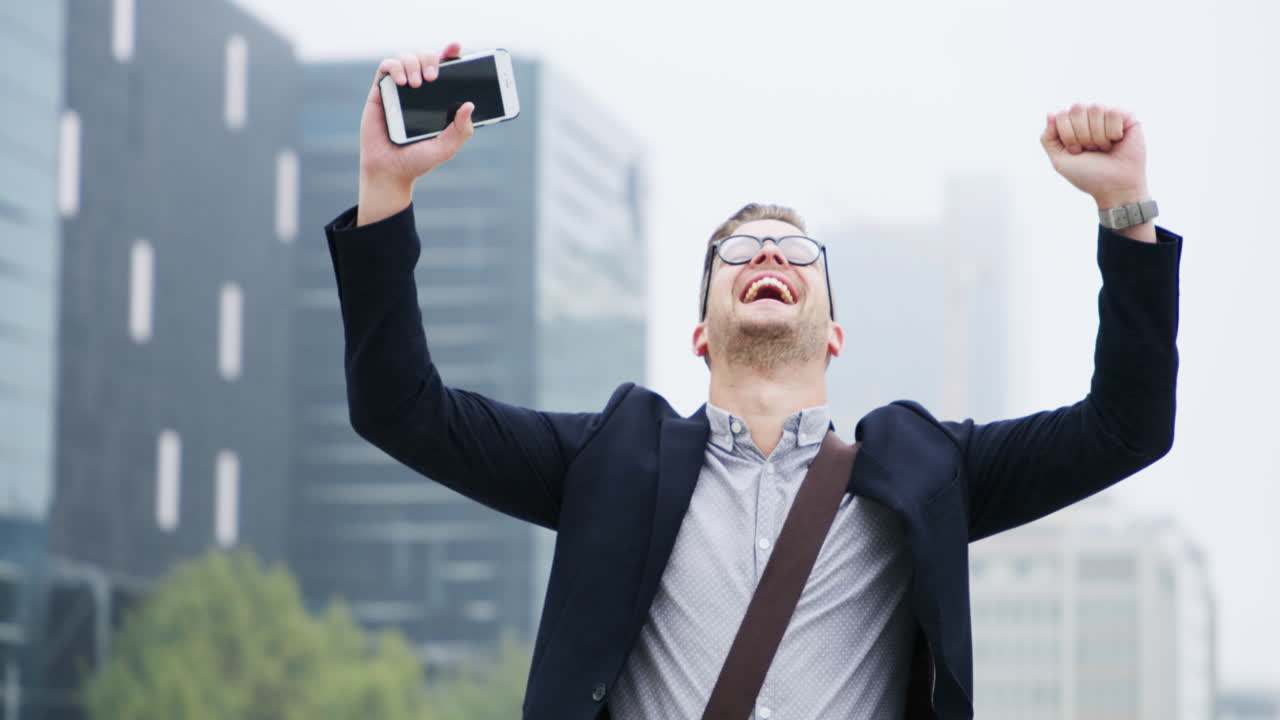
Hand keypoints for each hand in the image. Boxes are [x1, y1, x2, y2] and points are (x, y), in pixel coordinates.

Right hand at [357, 43, 474, 224]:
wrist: (390, 171)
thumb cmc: (419, 160)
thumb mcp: (446, 147)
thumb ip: (461, 130)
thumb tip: (470, 105)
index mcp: (438, 99)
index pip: (446, 70)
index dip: (451, 54)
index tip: (455, 47)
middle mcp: (419, 90)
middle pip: (426, 57)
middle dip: (431, 59)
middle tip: (434, 77)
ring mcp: (399, 89)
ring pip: (406, 57)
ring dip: (413, 63)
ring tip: (417, 85)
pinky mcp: (381, 92)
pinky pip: (386, 66)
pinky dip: (395, 67)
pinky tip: (402, 82)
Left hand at [1040, 103, 1148, 209]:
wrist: (1114, 186)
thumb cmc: (1088, 175)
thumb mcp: (1059, 160)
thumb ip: (1048, 138)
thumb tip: (1051, 113)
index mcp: (1073, 125)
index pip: (1061, 115)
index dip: (1068, 136)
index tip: (1076, 151)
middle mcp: (1089, 117)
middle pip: (1077, 108)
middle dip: (1082, 135)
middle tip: (1091, 150)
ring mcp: (1108, 115)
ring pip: (1096, 108)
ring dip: (1098, 135)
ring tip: (1104, 147)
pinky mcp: (1127, 117)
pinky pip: (1114, 112)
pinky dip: (1113, 132)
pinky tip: (1117, 141)